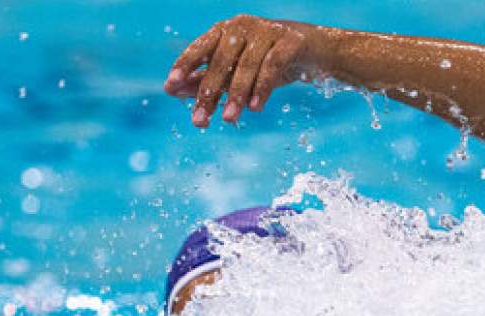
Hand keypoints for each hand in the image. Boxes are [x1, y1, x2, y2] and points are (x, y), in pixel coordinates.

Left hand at [163, 15, 316, 127]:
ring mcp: (267, 31)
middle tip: (199, 121)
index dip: (185, 66)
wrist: (315, 50)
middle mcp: (243, 26)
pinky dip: (262, 87)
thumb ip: (206, 79)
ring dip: (236, 95)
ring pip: (246, 65)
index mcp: (225, 30)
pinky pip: (272, 65)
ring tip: (229, 119)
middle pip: (220, 61)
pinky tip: (255, 107)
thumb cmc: (269, 60)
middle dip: (209, 93)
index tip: (170, 86)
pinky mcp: (290, 40)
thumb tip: (172, 90)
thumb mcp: (236, 72)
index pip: (200, 47)